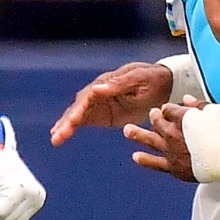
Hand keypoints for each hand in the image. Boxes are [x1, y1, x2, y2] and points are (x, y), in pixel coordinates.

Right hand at [50, 61, 173, 144]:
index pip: (88, 96)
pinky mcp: (102, 114)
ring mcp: (98, 104)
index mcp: (106, 82)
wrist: (163, 85)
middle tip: (58, 134)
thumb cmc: (151, 79)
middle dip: (67, 121)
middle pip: (78, 107)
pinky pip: (84, 121)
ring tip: (55, 139)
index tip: (73, 120)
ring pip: (77, 115)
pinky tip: (60, 137)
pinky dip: (72, 128)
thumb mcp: (139, 79)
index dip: (79, 108)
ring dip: (66, 126)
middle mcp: (97, 92)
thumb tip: (97, 88)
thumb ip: (119, 84)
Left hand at [126, 102, 195, 181]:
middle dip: (155, 116)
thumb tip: (188, 100)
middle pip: (158, 122)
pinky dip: (145, 159)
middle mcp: (173, 133)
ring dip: (138, 134)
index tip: (171, 108)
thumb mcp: (218, 110)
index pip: (170, 109)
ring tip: (128, 131)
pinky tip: (137, 157)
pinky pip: (156, 163)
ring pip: (150, 140)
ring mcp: (172, 151)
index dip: (170, 108)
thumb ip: (200, 105)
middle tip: (152, 113)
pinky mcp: (175, 168)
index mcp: (183, 117)